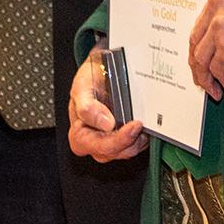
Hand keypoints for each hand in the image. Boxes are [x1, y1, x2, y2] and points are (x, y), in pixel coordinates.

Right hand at [67, 45, 145, 162]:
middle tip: (142, 122)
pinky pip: (136, 145)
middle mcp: (94, 143)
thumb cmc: (88, 80)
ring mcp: (109, 143)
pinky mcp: (123, 140)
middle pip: (116, 152)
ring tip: (144, 122)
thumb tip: (105, 124)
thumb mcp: (82, 87)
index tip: (134, 125)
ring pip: (128, 151)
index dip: (119, 140)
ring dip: (138, 139)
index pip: (100, 147)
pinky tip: (144, 125)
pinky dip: (142, 137)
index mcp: (79, 135)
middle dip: (131, 140)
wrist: (100, 71)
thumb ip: (88, 107)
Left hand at [188, 0, 223, 99]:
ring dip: (206, 77)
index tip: (204, 52)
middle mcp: (216, 1)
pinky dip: (223, 82)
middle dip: (199, 61)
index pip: (203, 17)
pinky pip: (217, 69)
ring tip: (214, 89)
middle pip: (197, 38)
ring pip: (201, 57)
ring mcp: (219, 23)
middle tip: (203, 75)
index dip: (202, 40)